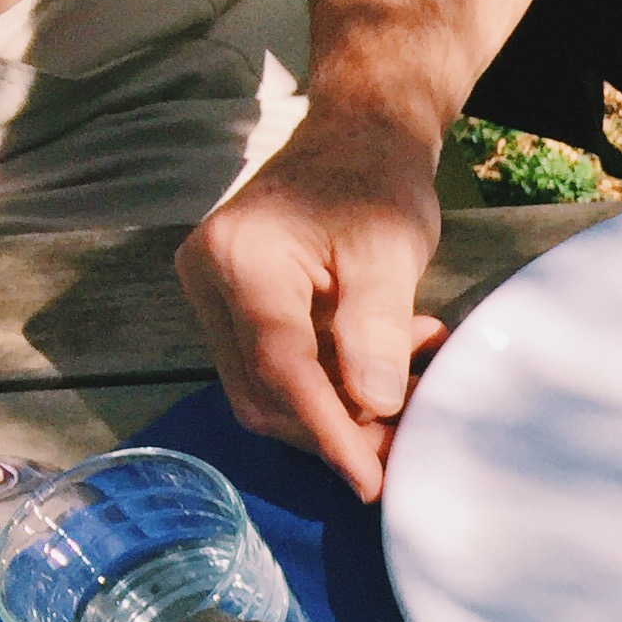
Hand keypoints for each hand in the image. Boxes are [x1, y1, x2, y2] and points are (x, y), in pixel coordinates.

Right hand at [176, 110, 448, 502]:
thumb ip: (376, 329)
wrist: (358, 139)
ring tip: (413, 379)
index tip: (371, 482)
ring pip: (273, 391)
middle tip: (410, 434)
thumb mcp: (388, 253)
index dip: (329, 433)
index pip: (281, 369)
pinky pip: (281, 369)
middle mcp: (208, 280)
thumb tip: (375, 407)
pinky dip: (337, 383)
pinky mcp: (236, 307)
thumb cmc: (375, 183)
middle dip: (338, 429)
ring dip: (344, 408)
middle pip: (267, 393)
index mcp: (241, 261)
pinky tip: (391, 363)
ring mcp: (215, 295)